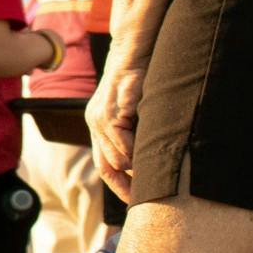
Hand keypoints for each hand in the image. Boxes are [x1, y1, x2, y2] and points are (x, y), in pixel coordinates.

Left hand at [86, 51, 148, 202]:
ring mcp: (99, 119)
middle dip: (127, 185)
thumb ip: (135, 131)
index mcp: (99, 125)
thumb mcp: (135, 109)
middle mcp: (95, 123)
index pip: (105, 166)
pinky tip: (152, 153)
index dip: (119, 186)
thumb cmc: (141, 78)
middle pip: (107, 167)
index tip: (136, 201)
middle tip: (149, 199)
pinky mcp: (110, 113)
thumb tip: (149, 161)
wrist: (133, 51)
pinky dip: (136, 152)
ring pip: (116, 158)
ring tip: (157, 172)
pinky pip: (122, 143)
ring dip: (137, 168)